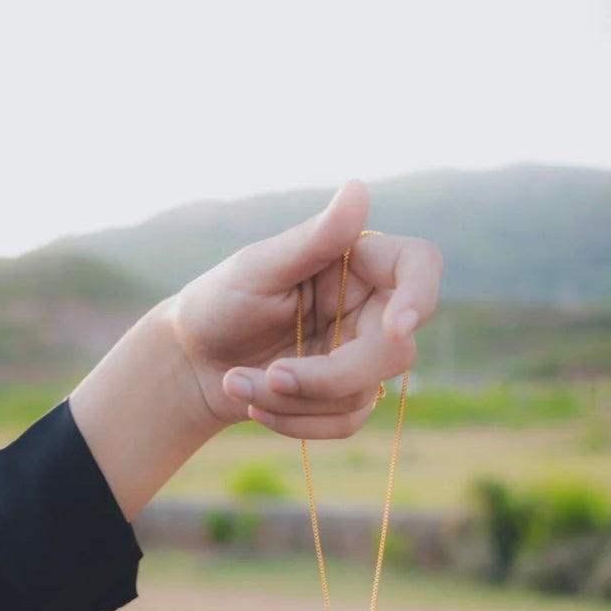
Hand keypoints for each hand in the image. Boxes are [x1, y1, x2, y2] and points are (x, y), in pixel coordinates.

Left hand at [169, 180, 442, 438]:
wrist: (190, 363)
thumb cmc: (219, 302)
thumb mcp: (257, 269)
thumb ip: (313, 238)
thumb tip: (359, 187)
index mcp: (357, 262)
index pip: (419, 266)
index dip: (420, 295)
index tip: (394, 328)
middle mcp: (370, 307)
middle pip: (393, 350)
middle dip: (328, 375)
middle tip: (270, 375)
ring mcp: (361, 355)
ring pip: (363, 393)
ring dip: (294, 399)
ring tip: (236, 384)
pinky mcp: (347, 397)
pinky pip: (346, 423)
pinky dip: (295, 422)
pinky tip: (253, 406)